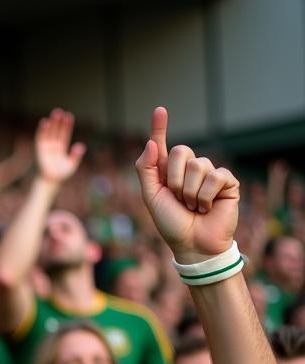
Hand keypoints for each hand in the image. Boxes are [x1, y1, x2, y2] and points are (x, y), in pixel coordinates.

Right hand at [34, 108, 84, 184]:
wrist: (51, 180)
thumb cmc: (61, 173)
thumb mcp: (72, 165)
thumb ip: (76, 156)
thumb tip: (81, 146)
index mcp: (62, 147)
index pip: (65, 133)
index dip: (67, 125)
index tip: (69, 116)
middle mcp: (54, 145)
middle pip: (57, 131)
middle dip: (58, 122)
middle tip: (60, 111)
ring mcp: (47, 147)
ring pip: (49, 133)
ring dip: (51, 123)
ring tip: (54, 114)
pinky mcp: (40, 149)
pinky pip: (40, 138)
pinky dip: (42, 130)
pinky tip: (44, 122)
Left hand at [135, 107, 239, 262]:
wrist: (193, 245)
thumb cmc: (171, 224)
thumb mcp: (152, 198)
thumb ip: (146, 170)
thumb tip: (151, 142)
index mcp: (168, 174)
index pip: (165, 146)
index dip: (161, 128)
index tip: (160, 109)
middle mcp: (189, 170)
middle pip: (181, 151)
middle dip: (175, 179)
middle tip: (179, 200)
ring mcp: (209, 174)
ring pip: (198, 165)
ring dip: (190, 192)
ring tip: (193, 207)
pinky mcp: (226, 181)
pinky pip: (215, 176)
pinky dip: (206, 195)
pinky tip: (208, 207)